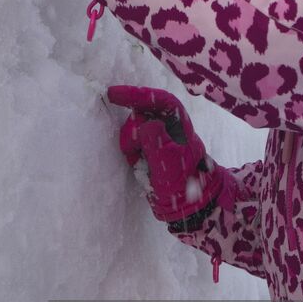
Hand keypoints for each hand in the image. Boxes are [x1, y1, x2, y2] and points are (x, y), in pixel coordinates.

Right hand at [105, 85, 234, 224]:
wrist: (189, 207)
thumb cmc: (183, 185)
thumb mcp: (169, 163)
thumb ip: (155, 141)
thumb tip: (144, 123)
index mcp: (179, 124)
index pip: (159, 100)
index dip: (136, 94)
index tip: (113, 94)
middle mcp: (169, 127)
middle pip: (141, 115)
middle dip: (132, 132)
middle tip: (134, 152)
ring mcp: (159, 139)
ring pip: (134, 131)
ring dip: (132, 146)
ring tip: (142, 164)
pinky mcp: (150, 151)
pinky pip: (133, 145)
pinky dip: (132, 154)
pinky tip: (140, 167)